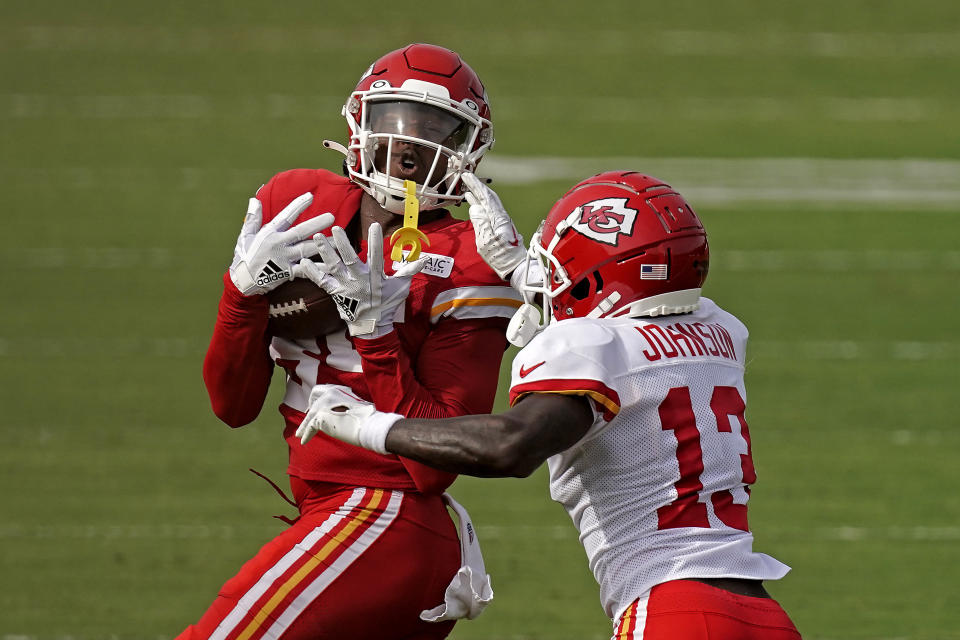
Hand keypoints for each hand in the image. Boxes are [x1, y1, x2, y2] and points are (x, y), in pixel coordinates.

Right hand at [229, 193, 333, 295]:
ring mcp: (285, 259)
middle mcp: (279, 245)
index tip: (310, 196)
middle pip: (300, 232)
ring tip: (339, 240)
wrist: (242, 281)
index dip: (298, 206)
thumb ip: (253, 218)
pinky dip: (319, 268)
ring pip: (308, 250)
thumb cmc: (244, 256)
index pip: (285, 216)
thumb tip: (254, 199)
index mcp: (270, 233)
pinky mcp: (289, 273)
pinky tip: (332, 266)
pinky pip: (307, 270)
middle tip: (332, 217)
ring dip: (324, 245)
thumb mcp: (245, 235)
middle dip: (316, 224)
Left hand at [294, 222, 423, 337]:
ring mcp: (345, 287)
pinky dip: (313, 272)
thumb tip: (423, 259)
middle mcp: (359, 280)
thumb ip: (408, 271)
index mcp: (375, 277)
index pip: (377, 256)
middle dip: (342, 244)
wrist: (371, 327)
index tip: (374, 226)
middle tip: (335, 228)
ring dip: (325, 252)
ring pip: (333, 267)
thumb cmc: (386, 305)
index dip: (376, 241)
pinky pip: (322, 282)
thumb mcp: (400, 288)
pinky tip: (303, 262)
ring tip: (316, 238)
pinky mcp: (335, 293)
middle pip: (349, 260)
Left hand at [297, 384, 401, 452]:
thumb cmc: (368, 419)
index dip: (317, 399)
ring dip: (304, 425)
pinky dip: (306, 434)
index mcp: (339, 389)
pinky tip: (304, 441)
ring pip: (310, 415)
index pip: (322, 390)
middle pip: (313, 400)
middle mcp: (330, 392)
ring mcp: (325, 403)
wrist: (370, 425)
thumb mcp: (354, 407)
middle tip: (307, 420)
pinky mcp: (321, 416)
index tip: (315, 407)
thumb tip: (340, 414)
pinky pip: (310, 426)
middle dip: (309, 410)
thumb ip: (344, 407)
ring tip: (299, 434)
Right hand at [461, 172, 525, 279]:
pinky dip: (481, 203)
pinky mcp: (501, 227)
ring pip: (489, 202)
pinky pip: (489, 210)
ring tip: (468, 187)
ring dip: (479, 193)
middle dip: (477, 185)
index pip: (486, 197)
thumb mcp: (486, 242)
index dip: (476, 185)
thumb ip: (480, 223)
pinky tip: (474, 202)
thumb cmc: (502, 257)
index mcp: (498, 218)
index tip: (467, 176)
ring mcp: (502, 221)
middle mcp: (502, 217)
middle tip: (466, 176)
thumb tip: (474, 207)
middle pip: (489, 196)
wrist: (517, 267)